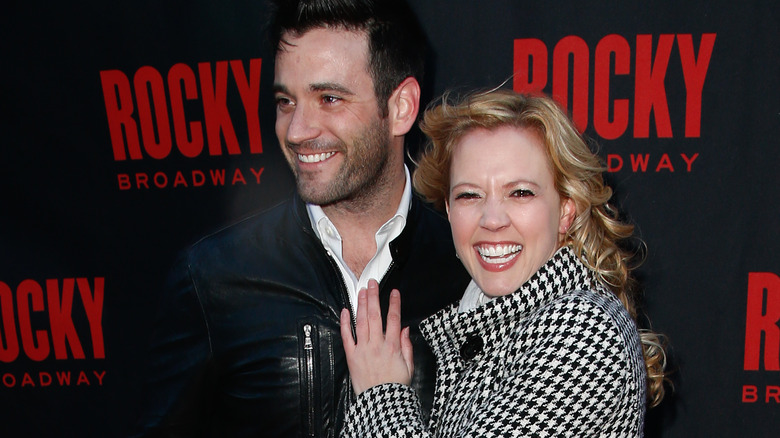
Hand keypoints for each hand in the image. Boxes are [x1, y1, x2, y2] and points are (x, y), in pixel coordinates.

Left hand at [340, 279, 413, 394]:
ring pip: (361, 322)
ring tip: (362, 291)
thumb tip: (404, 330)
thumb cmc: (395, 387)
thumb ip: (407, 346)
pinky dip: (345, 323)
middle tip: (373, 283)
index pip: (393, 319)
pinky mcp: (352, 356)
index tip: (394, 293)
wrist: (380, 403)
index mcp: (392, 347)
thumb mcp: (409, 367)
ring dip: (361, 304)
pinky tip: (345, 311)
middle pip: (375, 315)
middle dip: (374, 297)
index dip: (394, 303)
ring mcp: (363, 349)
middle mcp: (377, 345)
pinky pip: (347, 336)